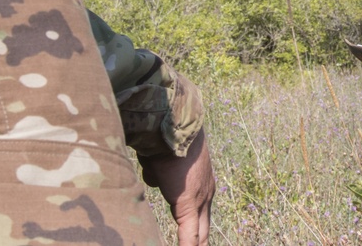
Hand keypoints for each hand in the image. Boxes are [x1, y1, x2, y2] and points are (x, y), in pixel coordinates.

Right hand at [139, 127, 215, 245]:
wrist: (170, 128)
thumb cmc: (163, 142)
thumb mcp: (162, 164)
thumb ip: (160, 175)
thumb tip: (155, 179)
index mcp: (203, 184)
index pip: (200, 218)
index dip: (195, 233)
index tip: (193, 243)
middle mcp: (206, 194)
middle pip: (204, 230)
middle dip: (199, 243)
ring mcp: (200, 200)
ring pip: (199, 235)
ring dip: (194, 245)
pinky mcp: (188, 205)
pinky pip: (189, 236)